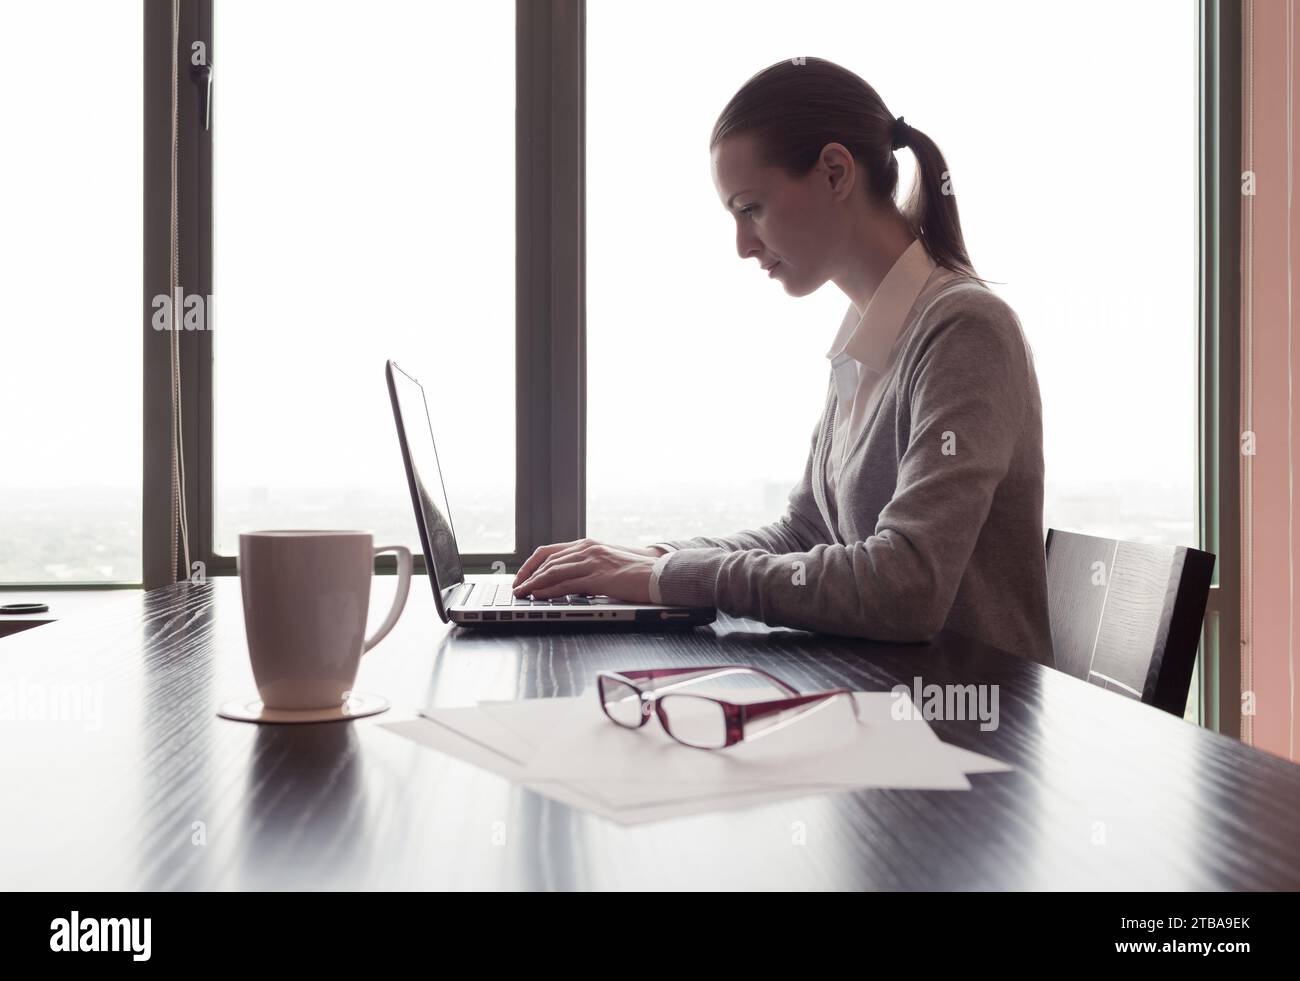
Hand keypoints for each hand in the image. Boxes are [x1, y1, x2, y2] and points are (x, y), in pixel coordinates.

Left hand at [512, 538, 663, 601]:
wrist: (659, 573)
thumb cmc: (636, 573)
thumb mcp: (606, 565)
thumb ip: (587, 570)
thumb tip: (568, 584)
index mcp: (588, 545)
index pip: (550, 551)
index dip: (532, 564)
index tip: (522, 577)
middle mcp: (587, 549)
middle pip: (547, 560)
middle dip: (527, 575)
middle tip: (516, 588)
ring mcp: (592, 561)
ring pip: (553, 571)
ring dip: (533, 583)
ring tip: (521, 594)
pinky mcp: (599, 576)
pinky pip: (566, 583)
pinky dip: (548, 590)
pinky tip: (538, 596)